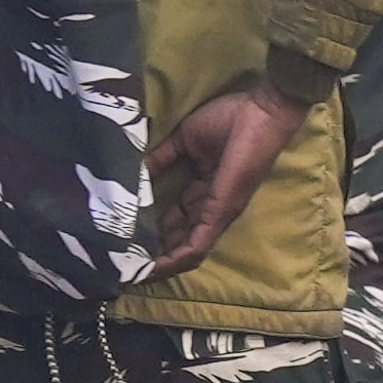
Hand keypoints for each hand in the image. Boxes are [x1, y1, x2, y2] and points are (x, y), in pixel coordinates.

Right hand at [143, 79, 309, 277]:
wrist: (259, 111)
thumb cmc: (230, 120)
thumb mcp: (185, 141)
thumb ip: (161, 158)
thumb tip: (133, 173)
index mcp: (204, 190)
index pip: (175, 219)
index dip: (152, 230)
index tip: (126, 236)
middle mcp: (212, 207)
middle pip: (180, 239)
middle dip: (154, 252)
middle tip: (122, 260)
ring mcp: (218, 212)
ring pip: (188, 249)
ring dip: (162, 262)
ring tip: (132, 271)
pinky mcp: (221, 211)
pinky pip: (198, 245)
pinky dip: (176, 258)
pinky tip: (154, 265)